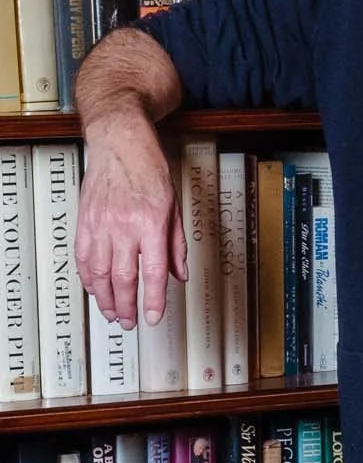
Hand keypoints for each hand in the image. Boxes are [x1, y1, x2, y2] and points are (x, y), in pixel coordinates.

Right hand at [75, 115, 186, 328]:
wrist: (119, 139)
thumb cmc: (149, 166)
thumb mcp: (174, 205)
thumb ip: (176, 244)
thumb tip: (180, 274)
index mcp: (151, 222)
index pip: (153, 272)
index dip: (154, 300)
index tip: (154, 317)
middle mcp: (123, 225)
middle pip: (123, 278)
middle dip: (126, 306)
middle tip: (130, 323)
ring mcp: (100, 223)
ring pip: (100, 272)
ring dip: (105, 297)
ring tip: (112, 313)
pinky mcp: (85, 220)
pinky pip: (83, 256)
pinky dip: (88, 277)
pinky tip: (94, 288)